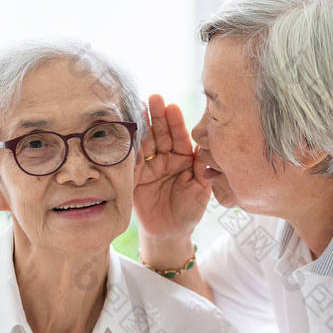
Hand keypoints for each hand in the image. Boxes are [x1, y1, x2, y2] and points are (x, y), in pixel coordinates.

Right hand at [134, 94, 210, 239]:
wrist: (169, 234)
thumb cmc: (189, 212)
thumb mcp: (201, 191)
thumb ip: (202, 170)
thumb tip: (206, 146)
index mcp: (184, 160)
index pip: (180, 138)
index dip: (176, 123)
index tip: (172, 107)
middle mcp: (166, 159)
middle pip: (161, 134)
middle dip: (158, 116)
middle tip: (154, 98)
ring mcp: (150, 166)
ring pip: (146, 143)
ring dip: (142, 126)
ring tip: (139, 108)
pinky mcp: (135, 177)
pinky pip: (132, 160)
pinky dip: (129, 146)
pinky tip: (127, 132)